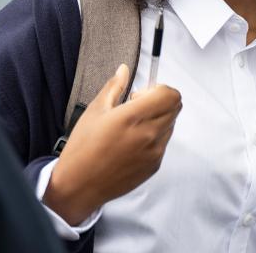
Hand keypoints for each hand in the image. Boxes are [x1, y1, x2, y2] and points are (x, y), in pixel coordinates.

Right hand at [43, 64, 181, 224]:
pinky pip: (164, 143)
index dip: (159, 89)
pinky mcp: (155, 165)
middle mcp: (148, 134)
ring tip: (132, 127)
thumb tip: (124, 70)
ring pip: (171, 124)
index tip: (141, 95)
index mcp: (133, 117)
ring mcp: (154, 152)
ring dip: (159, 119)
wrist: (80, 186)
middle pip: (175, 107)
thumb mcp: (95, 111)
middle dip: (160, 101)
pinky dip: (155, 137)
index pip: (170, 95)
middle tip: (137, 107)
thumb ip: (114, 87)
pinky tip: (132, 143)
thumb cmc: (83, 148)